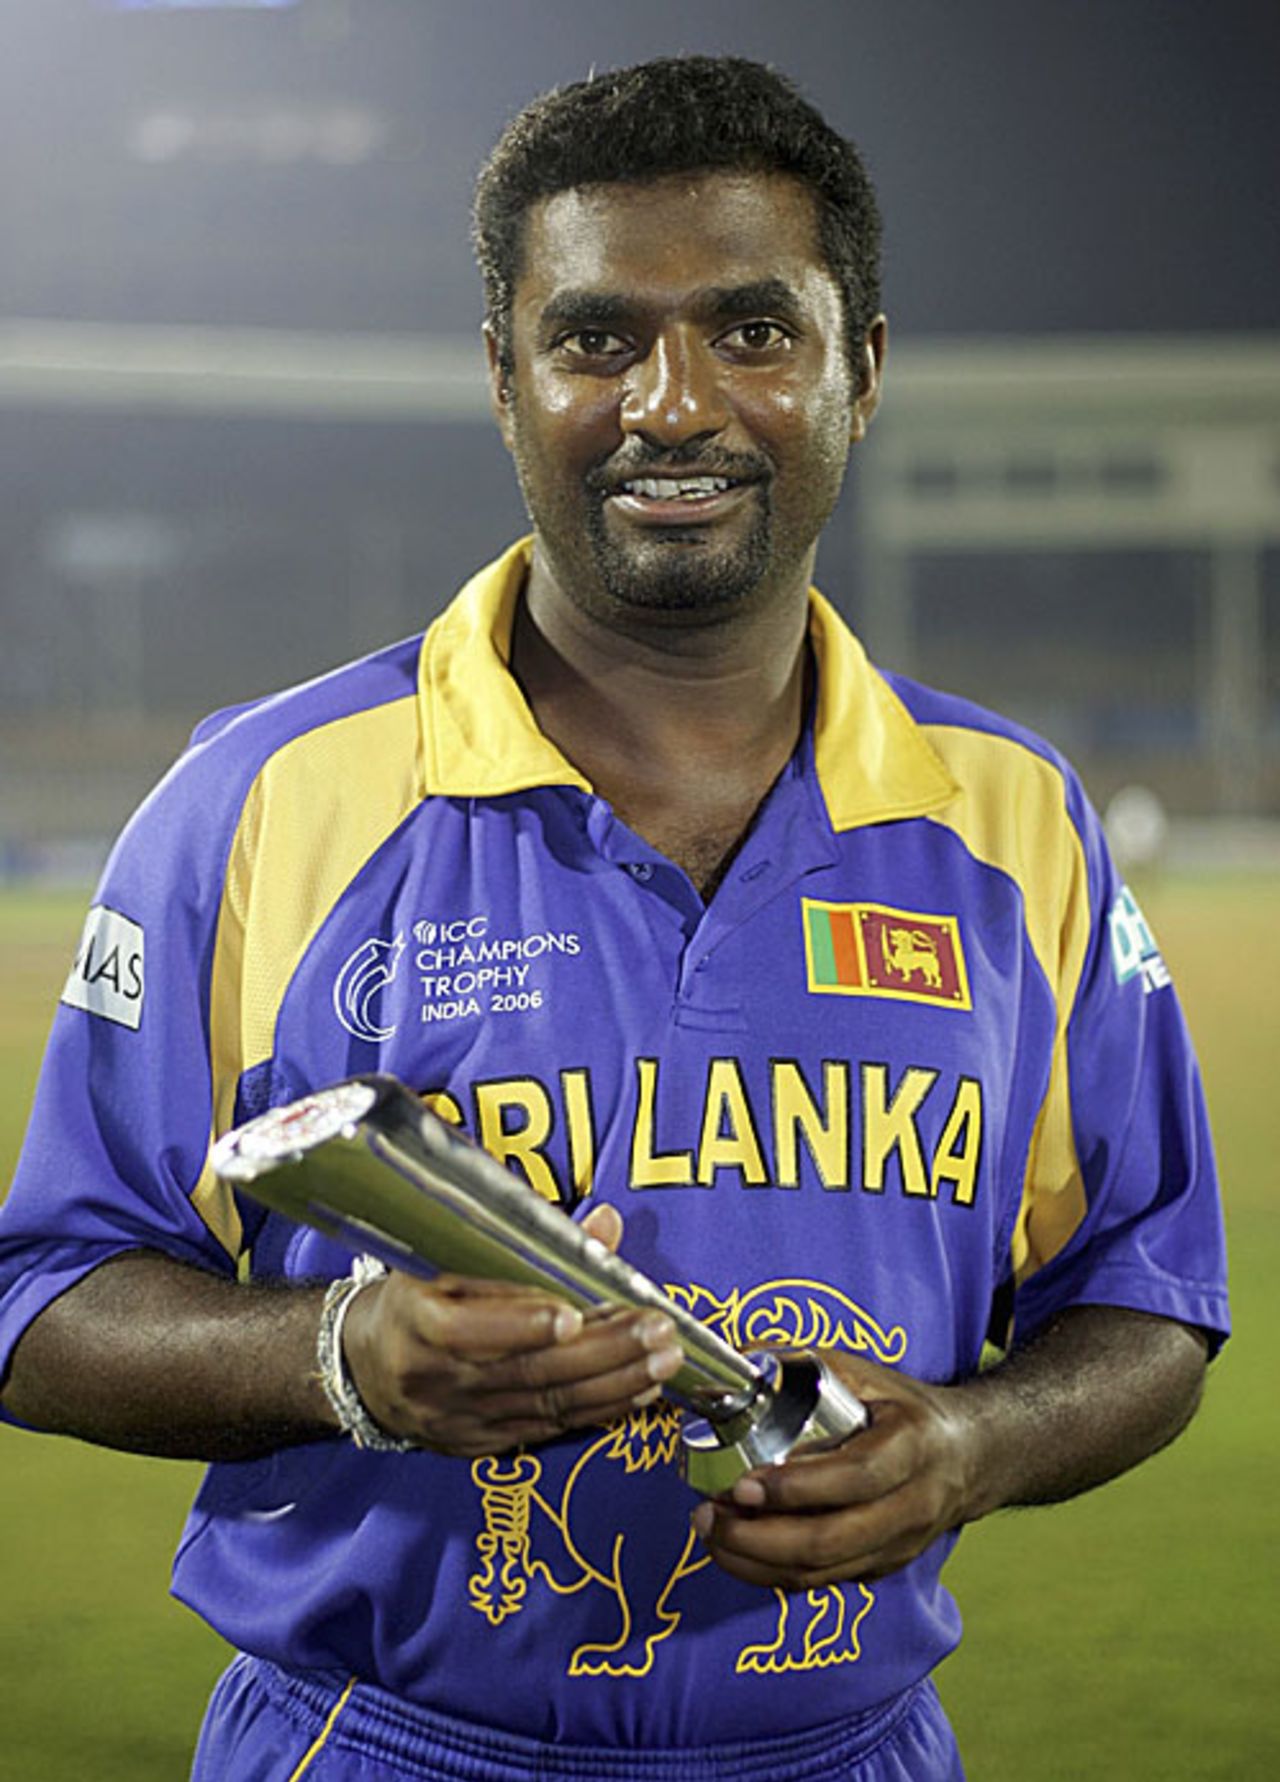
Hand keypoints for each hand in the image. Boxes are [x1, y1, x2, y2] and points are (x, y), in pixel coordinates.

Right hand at [340, 1205, 683, 1455]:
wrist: (365, 1365)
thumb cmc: (416, 1294)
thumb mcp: (447, 1257)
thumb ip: (523, 1243)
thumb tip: (604, 1225)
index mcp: (415, 1323)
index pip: (464, 1330)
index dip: (519, 1324)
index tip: (571, 1314)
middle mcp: (437, 1380)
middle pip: (527, 1371)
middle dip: (601, 1352)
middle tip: (656, 1331)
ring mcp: (462, 1419)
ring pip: (548, 1405)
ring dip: (616, 1383)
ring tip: (665, 1360)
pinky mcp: (483, 1443)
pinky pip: (549, 1428)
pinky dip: (599, 1410)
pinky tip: (640, 1392)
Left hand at [691, 1350, 976, 1589]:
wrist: (969, 1455)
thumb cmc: (904, 1407)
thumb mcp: (864, 1372)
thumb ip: (800, 1365)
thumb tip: (731, 1362)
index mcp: (911, 1446)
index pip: (856, 1477)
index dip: (797, 1487)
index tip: (743, 1484)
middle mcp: (911, 1505)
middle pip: (831, 1540)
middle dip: (759, 1538)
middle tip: (709, 1516)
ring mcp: (898, 1545)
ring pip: (822, 1572)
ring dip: (756, 1561)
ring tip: (711, 1532)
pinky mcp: (883, 1567)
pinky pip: (823, 1581)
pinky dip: (773, 1573)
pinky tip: (737, 1550)